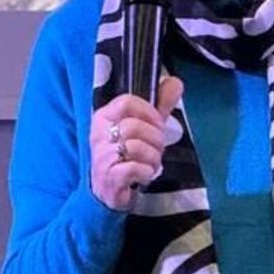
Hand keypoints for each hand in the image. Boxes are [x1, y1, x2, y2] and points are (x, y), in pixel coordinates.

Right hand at [90, 75, 183, 211]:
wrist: (108, 192)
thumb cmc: (126, 156)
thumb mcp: (144, 127)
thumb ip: (160, 105)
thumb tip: (175, 81)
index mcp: (104, 117)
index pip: (126, 102)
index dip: (148, 112)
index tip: (157, 124)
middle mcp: (99, 134)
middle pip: (134, 126)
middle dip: (155, 140)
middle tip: (156, 150)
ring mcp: (101, 156)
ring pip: (136, 147)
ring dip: (152, 158)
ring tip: (150, 164)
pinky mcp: (109, 177)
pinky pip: (135, 168)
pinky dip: (146, 173)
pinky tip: (143, 175)